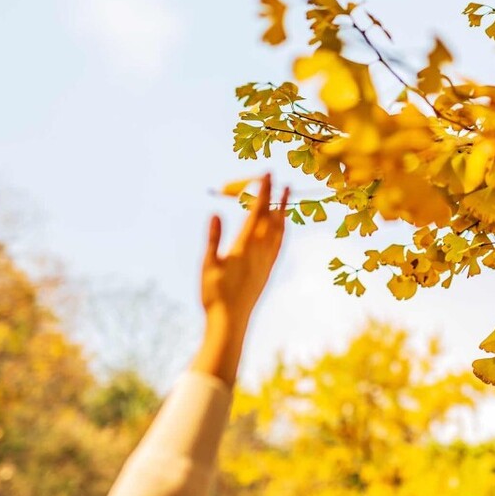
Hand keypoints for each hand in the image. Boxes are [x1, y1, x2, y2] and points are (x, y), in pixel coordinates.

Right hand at [196, 174, 287, 381]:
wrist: (230, 322)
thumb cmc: (214, 294)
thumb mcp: (208, 265)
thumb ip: (213, 238)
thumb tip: (216, 213)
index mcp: (244, 247)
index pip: (256, 212)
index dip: (262, 192)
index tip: (268, 174)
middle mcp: (259, 252)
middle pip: (271, 219)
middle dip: (276, 198)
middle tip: (281, 179)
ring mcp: (266, 262)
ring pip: (278, 232)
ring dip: (282, 212)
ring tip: (286, 198)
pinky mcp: (267, 271)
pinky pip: (279, 245)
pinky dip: (282, 231)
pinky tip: (283, 227)